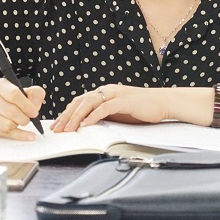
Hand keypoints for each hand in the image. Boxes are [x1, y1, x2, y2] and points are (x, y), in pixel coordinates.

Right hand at [0, 78, 44, 139]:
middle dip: (24, 117)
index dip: (26, 105)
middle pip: (10, 111)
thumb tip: (36, 105)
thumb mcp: (19, 89)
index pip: (13, 95)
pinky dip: (20, 136)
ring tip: (22, 121)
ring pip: (6, 124)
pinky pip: (5, 134)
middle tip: (29, 118)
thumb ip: (33, 94)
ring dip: (18, 125)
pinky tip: (29, 135)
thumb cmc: (4, 97)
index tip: (34, 112)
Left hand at [51, 85, 168, 132]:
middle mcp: (107, 90)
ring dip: (76, 117)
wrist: (163, 102)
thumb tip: (88, 126)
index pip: (81, 101)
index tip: (57, 125)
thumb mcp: (120, 112)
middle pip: (81, 101)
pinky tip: (85, 124)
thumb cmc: (143, 109)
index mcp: (105, 92)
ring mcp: (115, 94)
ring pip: (89, 103)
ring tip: (67, 129)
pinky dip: (93, 116)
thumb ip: (105, 115)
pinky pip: (104, 108)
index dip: (67, 113)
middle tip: (56, 129)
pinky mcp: (123, 101)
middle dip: (66, 116)